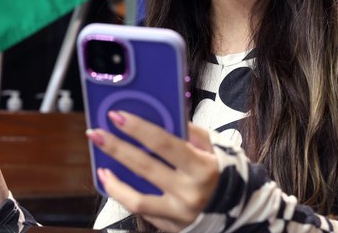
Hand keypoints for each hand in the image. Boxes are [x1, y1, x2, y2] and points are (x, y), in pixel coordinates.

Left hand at [86, 111, 218, 231]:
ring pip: (137, 198)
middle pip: (145, 167)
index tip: (117, 115)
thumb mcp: (217, 147)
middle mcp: (190, 192)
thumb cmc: (226, 173)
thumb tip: (164, 117)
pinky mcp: (171, 226)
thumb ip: (191, 133)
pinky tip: (112, 181)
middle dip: (117, 147)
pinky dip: (124, 195)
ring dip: (114, 180)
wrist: (241, 211)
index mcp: (203, 167)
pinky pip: (141, 210)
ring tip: (100, 163)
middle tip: (96, 133)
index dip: (138, 128)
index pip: (164, 143)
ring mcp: (179, 213)